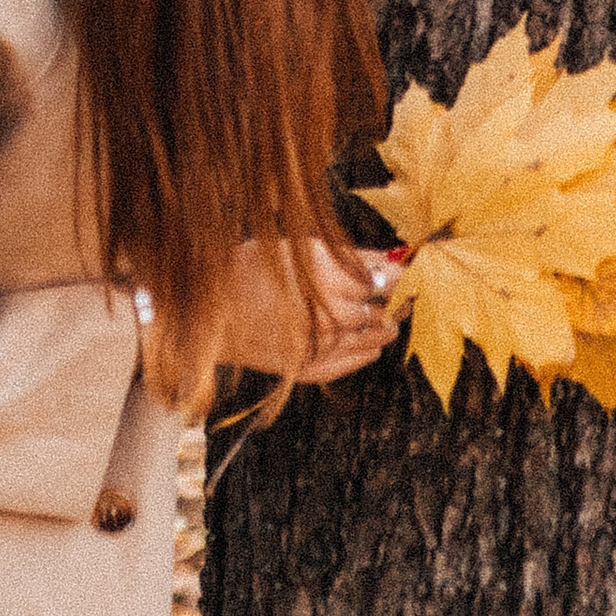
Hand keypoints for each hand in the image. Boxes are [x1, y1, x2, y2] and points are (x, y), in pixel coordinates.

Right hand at [211, 237, 399, 385]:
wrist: (205, 316)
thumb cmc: (247, 271)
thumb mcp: (298, 248)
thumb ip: (347, 256)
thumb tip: (390, 260)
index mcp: (326, 271)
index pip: (386, 275)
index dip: (402, 272)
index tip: (409, 269)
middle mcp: (329, 309)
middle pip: (385, 306)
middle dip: (393, 297)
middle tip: (397, 290)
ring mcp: (323, 343)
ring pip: (380, 335)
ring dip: (383, 322)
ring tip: (378, 313)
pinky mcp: (314, 367)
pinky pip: (360, 358)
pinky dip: (367, 346)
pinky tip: (361, 336)